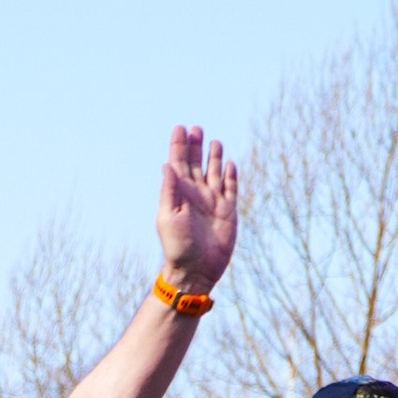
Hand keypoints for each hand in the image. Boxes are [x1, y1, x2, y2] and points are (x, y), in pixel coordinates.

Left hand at [157, 125, 239, 296]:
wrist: (196, 270)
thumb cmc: (178, 246)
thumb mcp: (169, 216)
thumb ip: (170, 190)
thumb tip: (166, 164)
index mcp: (179, 194)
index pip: (178, 163)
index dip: (178, 146)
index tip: (179, 128)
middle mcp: (196, 194)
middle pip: (196, 164)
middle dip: (195, 146)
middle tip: (196, 128)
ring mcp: (213, 202)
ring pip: (214, 173)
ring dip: (213, 157)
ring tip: (214, 141)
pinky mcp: (228, 211)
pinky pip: (230, 189)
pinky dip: (230, 176)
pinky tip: (229, 163)